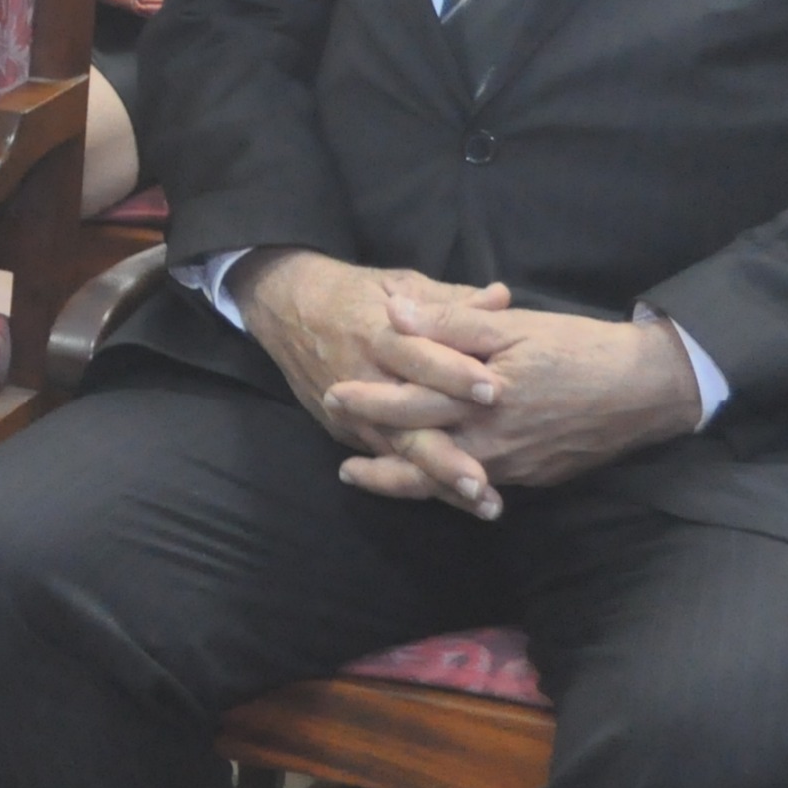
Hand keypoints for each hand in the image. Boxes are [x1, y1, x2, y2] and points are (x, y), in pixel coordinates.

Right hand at [229, 251, 516, 511]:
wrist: (286, 308)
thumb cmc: (353, 293)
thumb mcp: (400, 284)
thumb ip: (450, 301)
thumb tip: (502, 297)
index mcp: (377, 333)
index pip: (416, 355)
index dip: (453, 373)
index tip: (493, 391)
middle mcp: (362, 378)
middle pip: (404, 421)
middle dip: (443, 454)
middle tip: (483, 479)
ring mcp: (351, 412)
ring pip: (398, 451)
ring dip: (439, 480)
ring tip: (483, 503)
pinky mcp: (345, 431)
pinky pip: (387, 461)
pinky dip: (421, 483)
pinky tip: (458, 502)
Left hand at [324, 294, 706, 512]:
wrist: (646, 390)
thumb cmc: (579, 349)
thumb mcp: (514, 326)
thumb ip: (452, 324)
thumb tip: (395, 314)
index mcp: (480, 399)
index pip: (410, 404)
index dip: (369, 402)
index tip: (334, 396)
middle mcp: (492, 443)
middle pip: (421, 458)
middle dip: (378, 459)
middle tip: (341, 463)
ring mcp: (513, 466)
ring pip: (446, 482)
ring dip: (405, 481)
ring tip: (368, 479)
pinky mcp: (532, 476)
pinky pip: (479, 486)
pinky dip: (447, 487)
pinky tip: (432, 481)